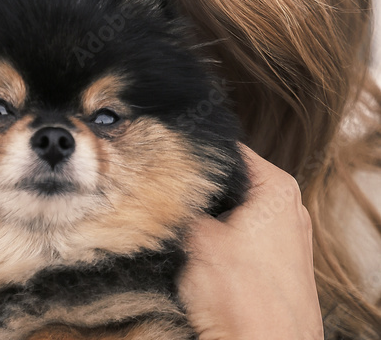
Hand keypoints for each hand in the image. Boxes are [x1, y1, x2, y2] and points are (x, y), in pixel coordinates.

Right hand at [176, 144, 323, 339]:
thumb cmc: (247, 303)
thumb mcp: (198, 238)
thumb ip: (183, 203)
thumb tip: (165, 188)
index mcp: (277, 188)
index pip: (228, 151)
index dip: (195, 155)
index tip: (169, 161)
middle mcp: (289, 208)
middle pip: (232, 183)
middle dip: (202, 192)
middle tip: (171, 199)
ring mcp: (288, 239)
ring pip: (235, 213)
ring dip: (210, 222)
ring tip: (185, 232)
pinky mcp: (280, 267)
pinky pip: (244, 240)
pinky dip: (223, 245)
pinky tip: (203, 258)